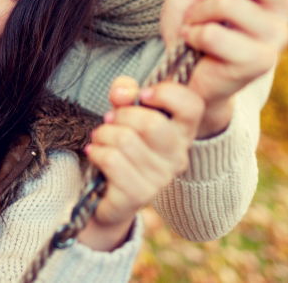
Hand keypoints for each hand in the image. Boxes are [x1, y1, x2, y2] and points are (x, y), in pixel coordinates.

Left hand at [78, 76, 202, 250]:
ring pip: (125, 140)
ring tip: (100, 138)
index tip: (143, 95)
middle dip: (121, 115)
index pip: (192, 105)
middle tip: (110, 120)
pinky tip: (95, 153)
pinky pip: (111, 160)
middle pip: (152, 124)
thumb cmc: (124, 145)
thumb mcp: (126, 111)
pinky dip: (96, 152)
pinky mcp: (139, 195)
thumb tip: (122, 93)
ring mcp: (160, 178)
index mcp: (182, 132)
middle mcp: (178, 156)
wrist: (111, 195)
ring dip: (103, 134)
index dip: (167, 92)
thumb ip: (126, 92)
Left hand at [161, 0, 287, 137]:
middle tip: (205, 4)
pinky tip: (197, 45)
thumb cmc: (193, 19)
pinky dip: (194, 35)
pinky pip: (215, 33)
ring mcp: (278, 36)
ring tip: (198, 26)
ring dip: (198, 13)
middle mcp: (287, 7)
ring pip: (226, 1)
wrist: (184, 70)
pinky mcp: (261, 62)